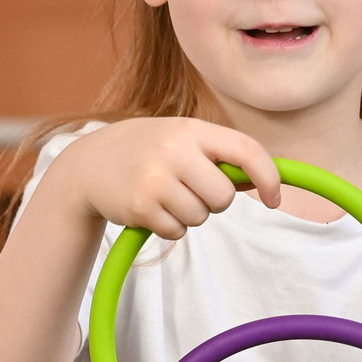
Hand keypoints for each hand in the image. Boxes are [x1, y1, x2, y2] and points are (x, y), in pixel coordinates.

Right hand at [50, 118, 280, 239]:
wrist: (88, 164)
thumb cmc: (145, 151)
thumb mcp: (181, 139)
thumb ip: (220, 156)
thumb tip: (263, 182)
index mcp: (192, 129)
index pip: (247, 151)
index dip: (269, 177)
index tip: (274, 199)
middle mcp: (174, 151)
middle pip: (224, 196)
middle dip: (213, 201)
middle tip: (189, 190)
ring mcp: (155, 179)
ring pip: (200, 217)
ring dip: (188, 215)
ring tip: (164, 196)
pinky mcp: (140, 207)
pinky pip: (176, 231)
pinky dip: (168, 226)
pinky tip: (149, 208)